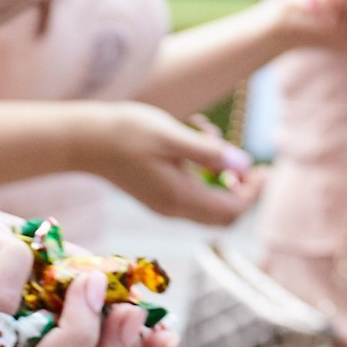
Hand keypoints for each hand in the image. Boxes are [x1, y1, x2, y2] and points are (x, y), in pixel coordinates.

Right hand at [72, 102, 262, 224]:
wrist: (83, 140)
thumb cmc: (125, 131)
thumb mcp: (171, 135)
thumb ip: (209, 152)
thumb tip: (244, 165)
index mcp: (180, 197)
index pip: (232, 210)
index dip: (253, 192)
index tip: (263, 167)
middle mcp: (173, 208)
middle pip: (223, 214)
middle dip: (242, 188)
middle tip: (248, 159)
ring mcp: (164, 204)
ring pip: (208, 201)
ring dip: (219, 172)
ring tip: (207, 132)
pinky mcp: (156, 194)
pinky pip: (191, 191)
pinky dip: (201, 170)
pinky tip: (191, 137)